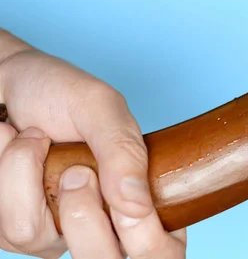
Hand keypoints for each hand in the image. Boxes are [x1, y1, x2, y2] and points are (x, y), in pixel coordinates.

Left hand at [0, 30, 185, 256]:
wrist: (5, 82)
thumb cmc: (55, 90)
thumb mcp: (101, 108)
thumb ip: (124, 151)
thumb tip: (139, 206)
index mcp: (133, 194)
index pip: (156, 249)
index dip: (142, 234)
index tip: (112, 183)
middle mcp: (96, 221)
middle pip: (98, 257)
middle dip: (78, 202)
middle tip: (74, 166)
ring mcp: (49, 229)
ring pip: (33, 234)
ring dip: (25, 172)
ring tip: (32, 139)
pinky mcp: (8, 228)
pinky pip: (3, 226)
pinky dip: (4, 175)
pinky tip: (7, 147)